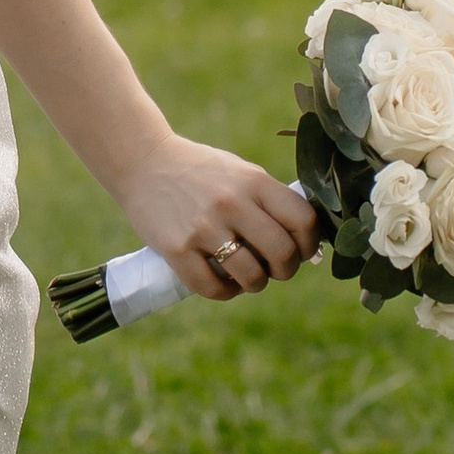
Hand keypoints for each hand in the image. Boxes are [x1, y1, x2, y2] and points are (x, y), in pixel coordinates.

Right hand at [121, 132, 319, 301]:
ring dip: (255, 284)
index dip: (309, 243)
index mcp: (254, 181)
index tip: (299, 249)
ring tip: (246, 276)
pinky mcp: (177, 248)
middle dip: (285, 270)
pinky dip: (225, 292)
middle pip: (283, 253)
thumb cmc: (201, 172)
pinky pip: (214, 289)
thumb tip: (305, 241)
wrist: (144, 161)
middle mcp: (232, 203)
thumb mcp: (240, 173)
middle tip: (273, 268)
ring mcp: (203, 227)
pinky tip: (222, 281)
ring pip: (252, 276)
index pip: (304, 220)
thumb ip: (269, 201)